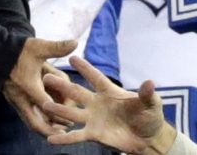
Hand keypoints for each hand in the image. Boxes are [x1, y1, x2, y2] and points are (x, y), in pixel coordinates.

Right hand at [2, 37, 77, 135]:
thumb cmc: (19, 50)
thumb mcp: (38, 47)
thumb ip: (57, 47)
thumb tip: (75, 42)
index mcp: (29, 86)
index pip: (45, 106)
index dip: (58, 114)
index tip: (71, 120)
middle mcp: (21, 97)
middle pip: (34, 123)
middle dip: (49, 131)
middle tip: (63, 134)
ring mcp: (15, 101)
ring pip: (29, 122)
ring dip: (43, 128)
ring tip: (58, 132)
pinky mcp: (13, 100)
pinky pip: (26, 116)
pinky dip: (37, 121)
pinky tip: (47, 122)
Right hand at [41, 56, 173, 153]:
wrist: (147, 139)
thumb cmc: (148, 116)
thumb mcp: (151, 104)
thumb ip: (147, 94)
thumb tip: (150, 83)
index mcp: (109, 91)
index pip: (95, 77)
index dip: (85, 68)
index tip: (72, 56)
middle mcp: (97, 103)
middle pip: (77, 93)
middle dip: (62, 86)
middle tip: (47, 77)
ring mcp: (93, 119)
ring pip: (72, 113)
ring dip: (59, 109)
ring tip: (45, 105)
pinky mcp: (93, 134)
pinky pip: (76, 136)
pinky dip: (64, 138)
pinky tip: (51, 139)